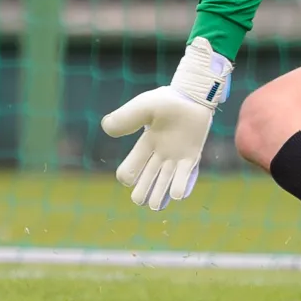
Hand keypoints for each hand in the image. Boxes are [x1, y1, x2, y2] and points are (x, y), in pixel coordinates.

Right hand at [101, 38, 231, 210]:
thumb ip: (126, 117)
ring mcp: (175, 156)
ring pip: (164, 182)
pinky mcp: (192, 156)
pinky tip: (177, 195)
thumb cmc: (168, 100)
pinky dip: (181, 187)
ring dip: (159, 195)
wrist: (194, 95)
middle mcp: (158, 154)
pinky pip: (186, 176)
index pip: (130, 168)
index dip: (127, 175)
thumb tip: (107, 128)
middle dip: (142, 192)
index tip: (128, 177)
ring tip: (156, 206)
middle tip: (141, 200)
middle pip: (146, 180)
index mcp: (144, 145)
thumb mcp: (143, 107)